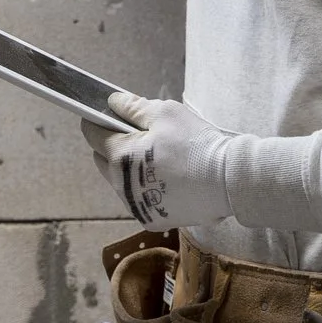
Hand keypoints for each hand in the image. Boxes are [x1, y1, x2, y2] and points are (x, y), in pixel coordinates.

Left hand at [83, 93, 233, 230]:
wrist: (228, 181)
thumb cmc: (196, 143)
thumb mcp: (165, 113)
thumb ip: (133, 107)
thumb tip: (113, 103)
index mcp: (120, 157)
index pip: (92, 134)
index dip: (99, 122)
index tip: (110, 116)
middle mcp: (121, 186)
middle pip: (103, 160)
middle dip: (112, 146)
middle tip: (138, 136)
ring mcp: (136, 206)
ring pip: (120, 182)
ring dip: (128, 170)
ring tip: (156, 159)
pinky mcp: (151, 219)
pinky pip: (138, 199)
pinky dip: (145, 188)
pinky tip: (167, 179)